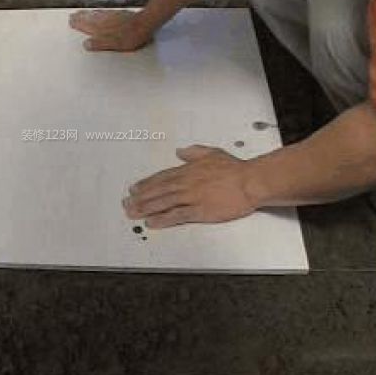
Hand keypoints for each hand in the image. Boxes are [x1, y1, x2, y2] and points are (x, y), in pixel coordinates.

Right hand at [69, 10, 152, 51]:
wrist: (144, 24)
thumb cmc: (130, 36)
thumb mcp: (113, 45)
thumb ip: (99, 44)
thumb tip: (87, 44)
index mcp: (100, 29)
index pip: (85, 25)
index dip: (77, 23)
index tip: (70, 21)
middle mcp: (104, 21)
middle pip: (88, 18)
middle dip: (80, 17)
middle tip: (73, 16)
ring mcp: (111, 16)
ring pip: (95, 14)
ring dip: (87, 14)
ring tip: (81, 13)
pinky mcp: (118, 14)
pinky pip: (103, 12)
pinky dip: (97, 12)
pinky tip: (98, 12)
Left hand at [122, 145, 260, 227]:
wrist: (249, 181)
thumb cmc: (234, 168)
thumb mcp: (212, 153)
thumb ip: (194, 152)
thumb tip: (180, 151)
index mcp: (188, 170)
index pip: (161, 177)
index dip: (146, 184)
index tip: (135, 189)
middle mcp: (185, 183)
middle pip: (157, 191)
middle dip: (140, 197)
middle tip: (126, 203)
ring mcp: (191, 197)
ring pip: (162, 203)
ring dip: (145, 208)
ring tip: (132, 213)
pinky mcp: (199, 211)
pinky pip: (176, 215)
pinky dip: (162, 219)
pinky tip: (152, 223)